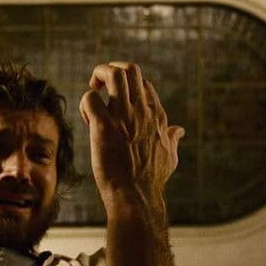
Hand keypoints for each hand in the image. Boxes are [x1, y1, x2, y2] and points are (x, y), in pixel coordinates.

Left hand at [80, 61, 184, 207]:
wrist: (136, 197)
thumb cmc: (151, 181)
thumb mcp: (170, 157)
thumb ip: (173, 140)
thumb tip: (180, 131)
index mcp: (156, 116)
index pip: (143, 82)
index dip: (127, 87)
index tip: (117, 105)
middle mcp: (141, 111)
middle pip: (129, 69)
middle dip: (111, 69)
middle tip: (101, 87)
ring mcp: (123, 117)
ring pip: (112, 74)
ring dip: (98, 76)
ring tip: (93, 92)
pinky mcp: (103, 127)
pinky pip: (90, 98)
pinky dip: (85, 102)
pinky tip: (87, 119)